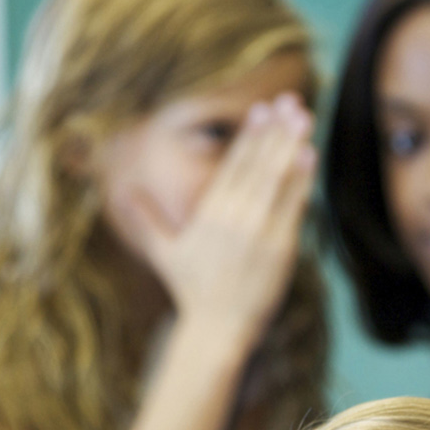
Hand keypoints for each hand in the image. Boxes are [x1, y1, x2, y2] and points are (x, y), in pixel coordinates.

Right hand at [120, 94, 315, 342]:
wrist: (216, 329)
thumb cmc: (190, 290)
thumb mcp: (163, 251)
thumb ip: (145, 218)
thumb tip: (119, 193)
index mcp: (208, 213)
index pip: (232, 165)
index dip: (249, 135)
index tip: (262, 108)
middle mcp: (233, 217)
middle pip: (257, 165)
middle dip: (274, 130)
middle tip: (290, 100)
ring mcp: (258, 232)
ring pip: (277, 180)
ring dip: (292, 145)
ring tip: (305, 117)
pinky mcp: (279, 249)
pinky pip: (293, 207)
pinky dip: (302, 180)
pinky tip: (310, 155)